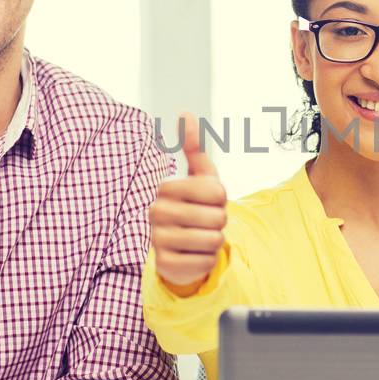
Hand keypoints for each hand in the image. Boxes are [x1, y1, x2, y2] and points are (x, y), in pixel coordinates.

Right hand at [150, 112, 227, 291]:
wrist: (180, 247)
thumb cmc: (194, 206)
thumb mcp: (199, 177)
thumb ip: (194, 147)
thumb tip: (185, 113)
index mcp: (166, 189)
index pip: (217, 193)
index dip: (222, 200)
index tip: (209, 202)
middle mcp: (156, 213)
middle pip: (217, 218)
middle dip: (219, 222)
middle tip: (204, 222)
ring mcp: (158, 240)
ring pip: (213, 241)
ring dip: (214, 241)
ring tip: (200, 237)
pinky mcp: (165, 266)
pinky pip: (206, 262)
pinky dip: (207, 260)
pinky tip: (193, 255)